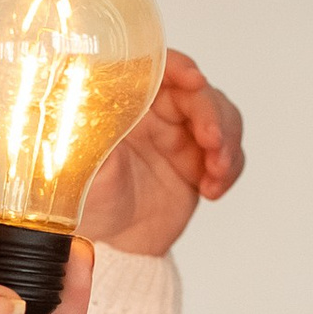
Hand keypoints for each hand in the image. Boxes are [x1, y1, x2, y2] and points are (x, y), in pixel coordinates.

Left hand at [77, 47, 244, 256]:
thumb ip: (91, 138)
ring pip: (221, 115)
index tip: (194, 80)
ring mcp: (179, 131)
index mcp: (122, 102)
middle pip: (196, 90)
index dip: (177, 67)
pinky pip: (230, 150)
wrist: (115, 247)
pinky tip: (211, 189)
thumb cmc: (91, 205)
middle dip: (211, 114)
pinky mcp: (200, 156)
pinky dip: (229, 168)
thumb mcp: (82, 171)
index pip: (153, 68)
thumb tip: (90, 105)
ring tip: (216, 173)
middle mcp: (153, 110)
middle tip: (213, 142)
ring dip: (226, 142)